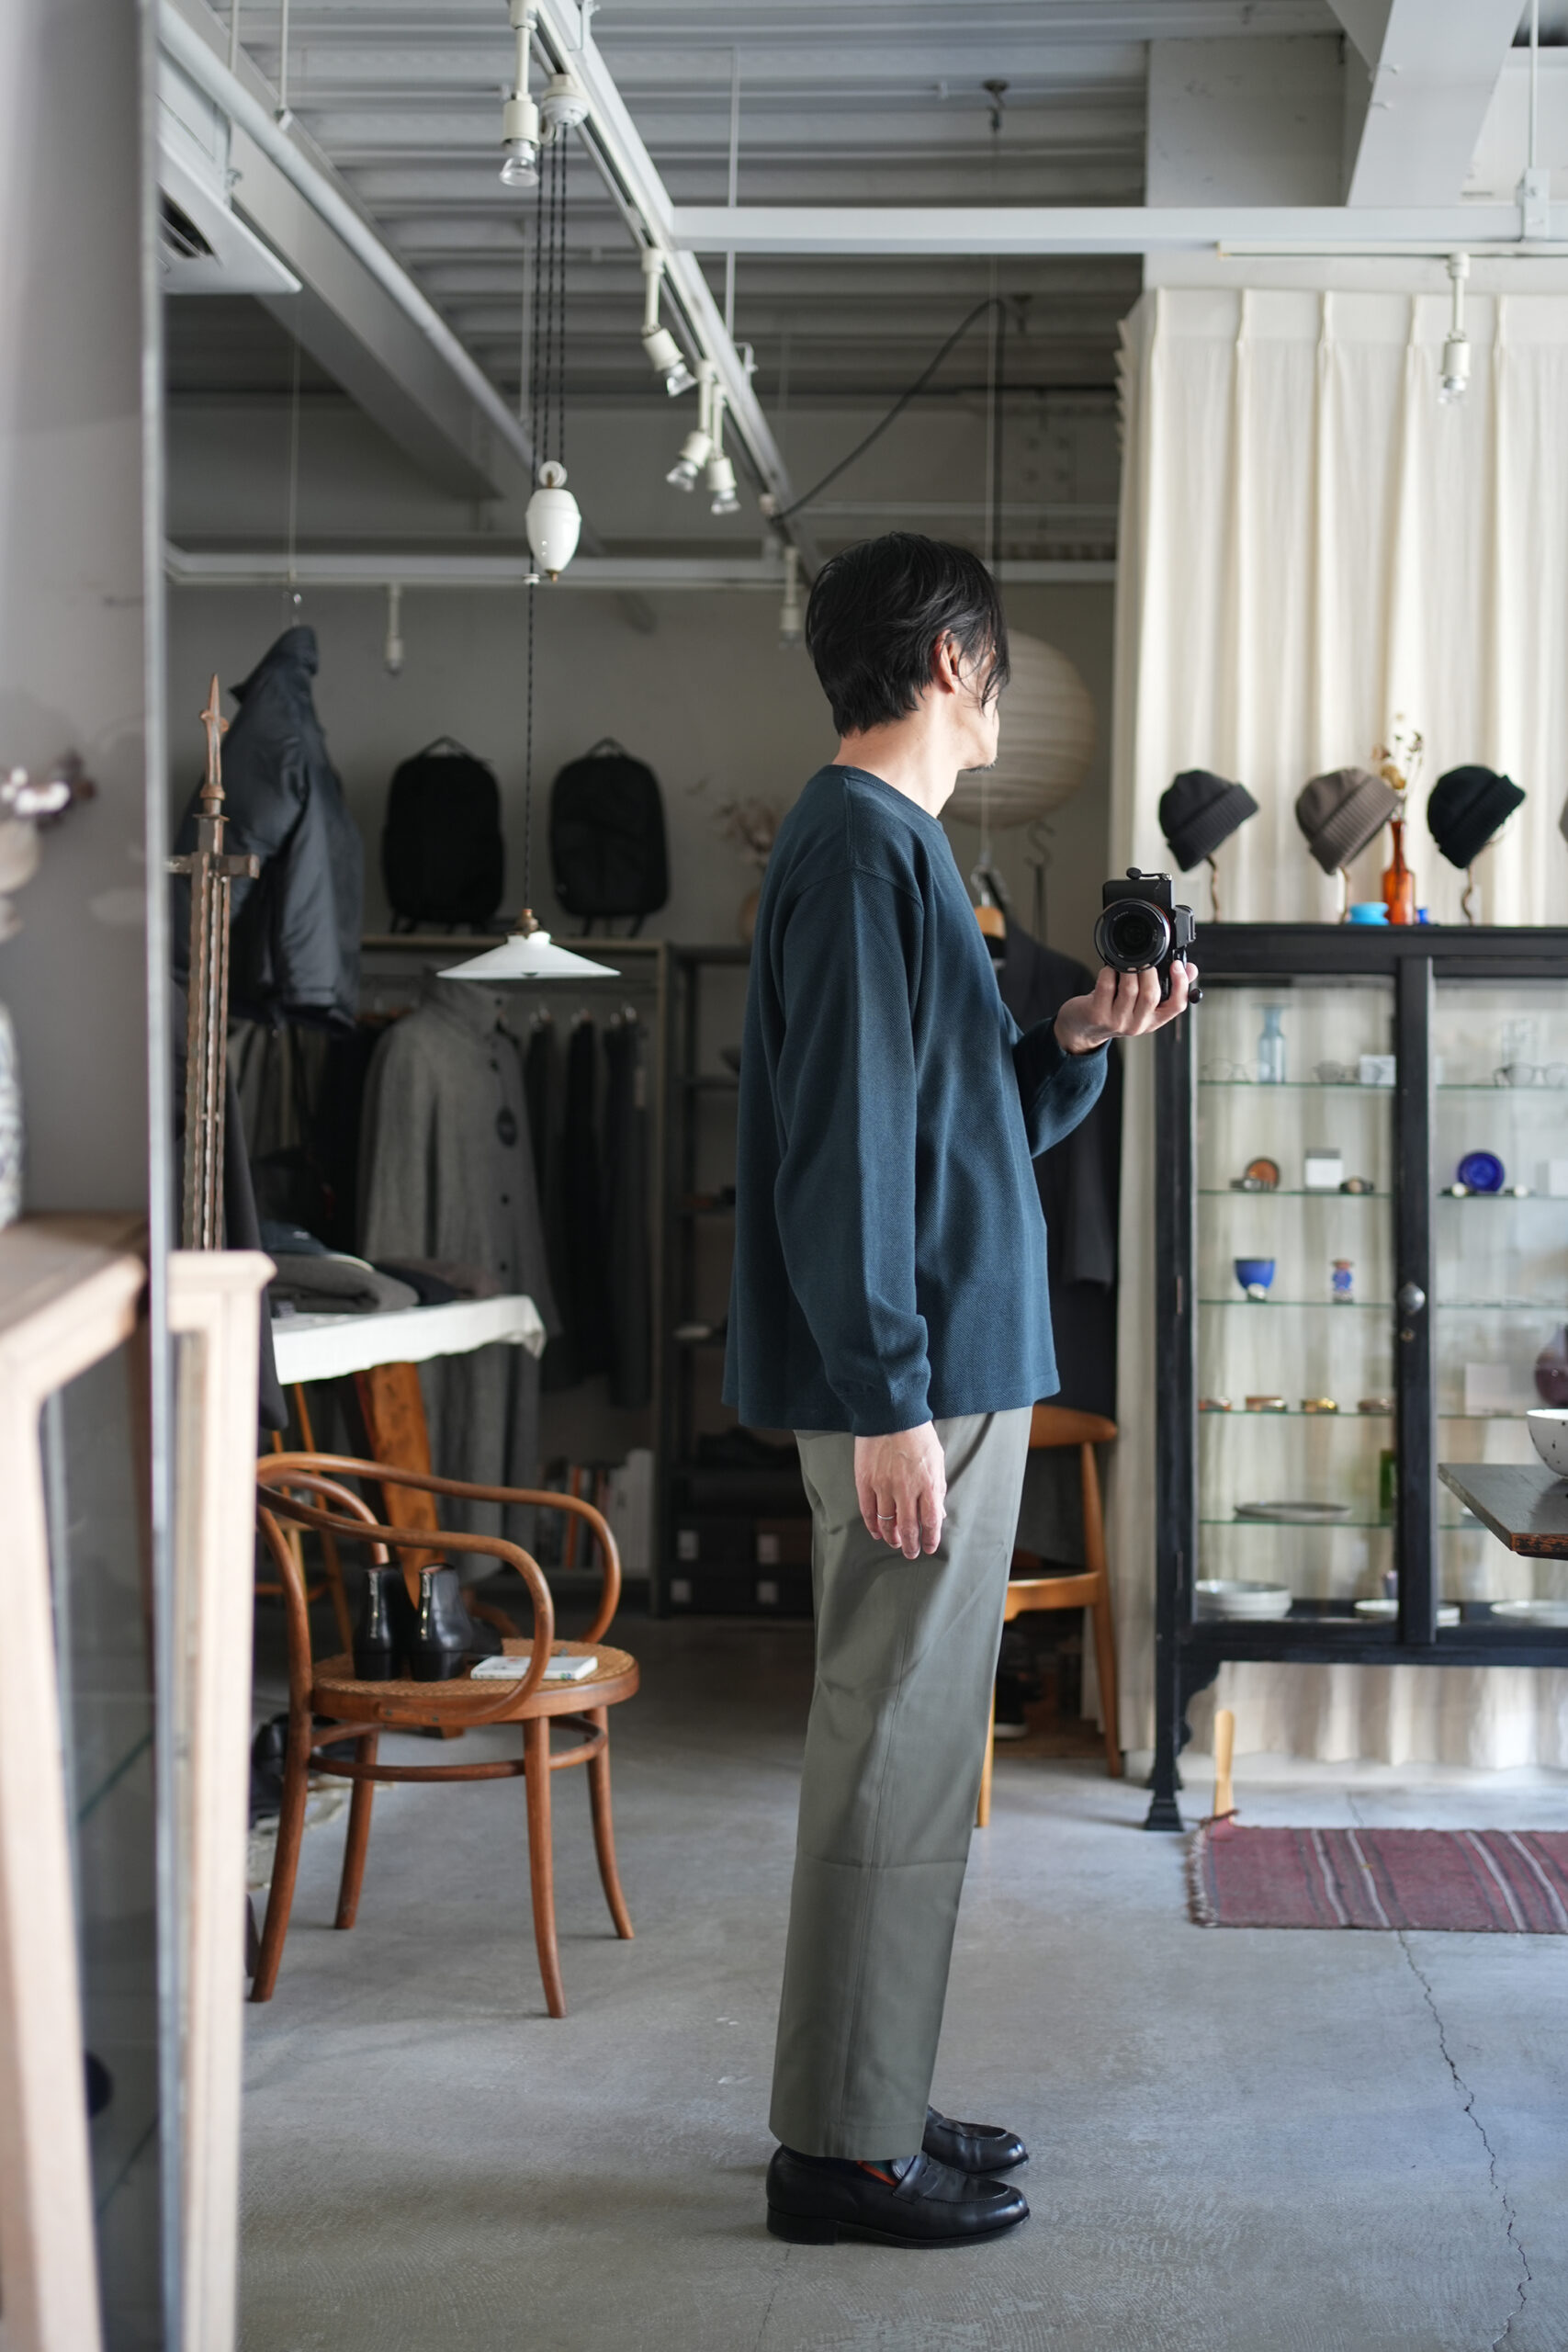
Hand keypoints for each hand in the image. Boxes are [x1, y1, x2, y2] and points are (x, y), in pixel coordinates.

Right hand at [855, 1423, 946, 1558]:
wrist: (891, 1413)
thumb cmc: (917, 1434)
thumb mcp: (937, 1460)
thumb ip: (937, 1488)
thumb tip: (939, 1513)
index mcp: (928, 1484)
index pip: (931, 1521)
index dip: (931, 1539)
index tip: (929, 1547)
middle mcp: (906, 1489)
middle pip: (909, 1528)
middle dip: (910, 1545)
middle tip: (910, 1553)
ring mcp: (884, 1486)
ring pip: (887, 1523)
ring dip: (891, 1537)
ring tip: (894, 1543)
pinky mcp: (865, 1481)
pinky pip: (868, 1511)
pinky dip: (872, 1525)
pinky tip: (876, 1532)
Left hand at [1054, 960, 1196, 1054]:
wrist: (1082, 1028)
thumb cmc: (1113, 1010)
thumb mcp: (1141, 1003)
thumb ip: (1165, 986)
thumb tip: (1189, 968)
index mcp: (1154, 1020)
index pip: (1177, 1005)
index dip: (1181, 984)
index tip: (1178, 965)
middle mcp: (1138, 1025)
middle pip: (1151, 995)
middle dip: (1148, 970)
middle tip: (1143, 959)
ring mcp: (1117, 1022)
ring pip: (1129, 989)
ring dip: (1128, 968)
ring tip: (1125, 961)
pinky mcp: (1097, 1015)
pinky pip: (1107, 985)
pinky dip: (1109, 970)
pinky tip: (1109, 967)